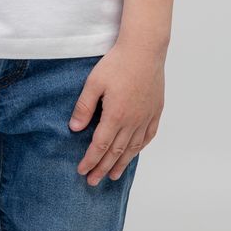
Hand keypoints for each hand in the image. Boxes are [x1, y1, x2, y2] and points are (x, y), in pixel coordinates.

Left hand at [69, 38, 164, 183]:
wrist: (144, 49)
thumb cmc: (117, 62)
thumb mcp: (94, 82)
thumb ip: (84, 107)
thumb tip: (74, 128)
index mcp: (115, 116)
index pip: (100, 146)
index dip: (90, 160)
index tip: (82, 171)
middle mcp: (132, 121)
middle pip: (116, 152)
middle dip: (103, 168)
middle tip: (93, 181)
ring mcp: (146, 117)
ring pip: (133, 148)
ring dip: (121, 163)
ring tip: (113, 175)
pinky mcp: (155, 110)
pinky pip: (148, 136)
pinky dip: (140, 148)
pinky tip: (134, 153)